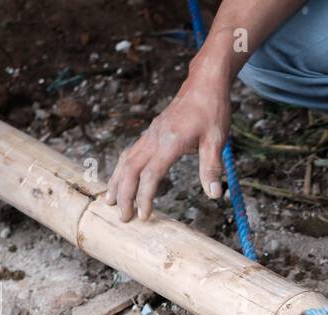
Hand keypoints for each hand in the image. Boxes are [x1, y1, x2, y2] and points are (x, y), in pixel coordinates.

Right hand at [106, 72, 231, 221]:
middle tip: (123, 217)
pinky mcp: (150, 134)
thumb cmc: (212, 110)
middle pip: (130, 169)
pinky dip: (121, 169)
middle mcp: (155, 137)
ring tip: (110, 202)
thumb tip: (215, 194)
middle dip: (124, 194)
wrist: (203, 84)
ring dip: (116, 182)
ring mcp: (150, 135)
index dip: (145, 196)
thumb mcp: (217, 139)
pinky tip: (119, 180)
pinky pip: (130, 153)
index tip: (144, 215)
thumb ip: (212, 167)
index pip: (151, 174)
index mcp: (170, 141)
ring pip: (125, 160)